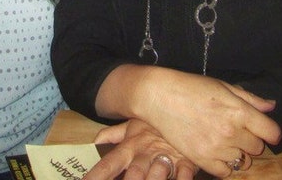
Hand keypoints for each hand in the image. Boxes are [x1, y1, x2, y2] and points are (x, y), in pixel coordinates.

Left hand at [85, 119, 199, 179]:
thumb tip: (95, 141)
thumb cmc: (155, 124)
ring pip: (157, 174)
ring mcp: (166, 158)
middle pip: (134, 174)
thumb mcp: (133, 125)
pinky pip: (184, 175)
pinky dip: (181, 179)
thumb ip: (113, 134)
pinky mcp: (187, 162)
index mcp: (130, 147)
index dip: (96, 176)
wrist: (184, 108)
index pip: (108, 164)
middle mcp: (145, 155)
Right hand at [131, 68, 279, 176]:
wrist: (159, 96)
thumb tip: (271, 106)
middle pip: (258, 147)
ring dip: (238, 152)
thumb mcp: (223, 86)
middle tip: (237, 130)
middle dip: (251, 139)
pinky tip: (216, 151)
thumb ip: (250, 98)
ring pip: (243, 161)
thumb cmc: (191, 87)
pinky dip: (224, 164)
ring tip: (224, 140)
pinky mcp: (201, 159)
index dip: (270, 131)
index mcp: (239, 111)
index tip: (264, 130)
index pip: (272, 132)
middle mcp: (231, 132)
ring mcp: (216, 147)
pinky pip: (225, 172)